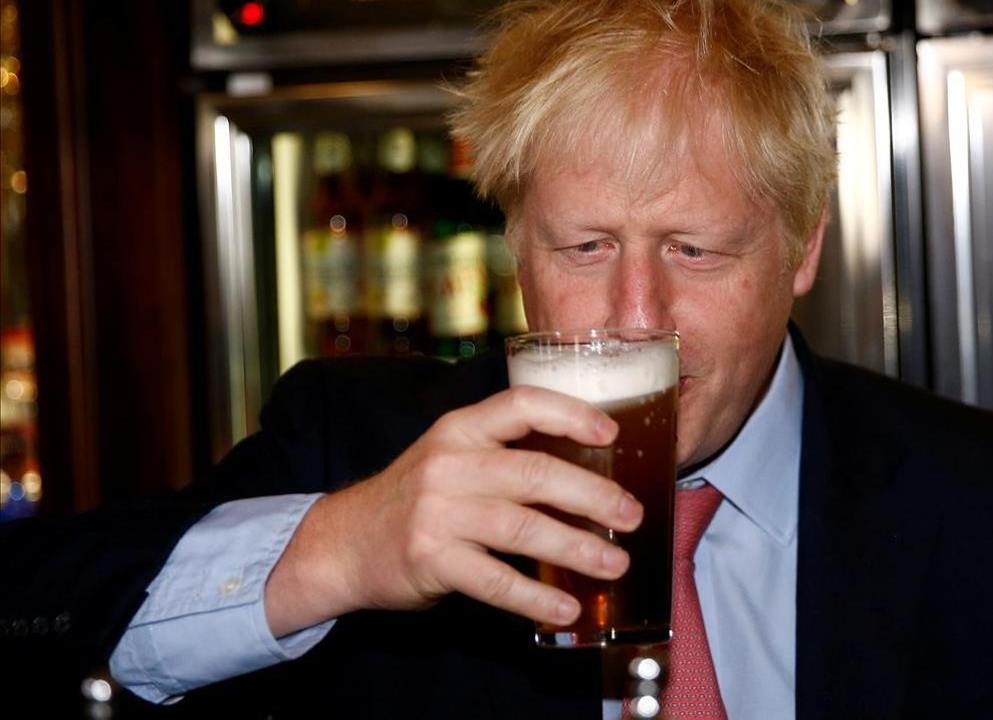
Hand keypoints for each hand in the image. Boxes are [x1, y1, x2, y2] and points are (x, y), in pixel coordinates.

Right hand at [264, 386, 643, 636]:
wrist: (343, 543)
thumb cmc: (415, 498)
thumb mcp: (451, 456)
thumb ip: (504, 455)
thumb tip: (588, 472)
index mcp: (461, 429)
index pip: (522, 405)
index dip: (571, 414)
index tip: (611, 435)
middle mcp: (450, 463)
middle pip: (536, 473)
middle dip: (594, 496)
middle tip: (631, 514)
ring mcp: (438, 513)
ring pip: (524, 529)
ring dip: (577, 548)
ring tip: (615, 563)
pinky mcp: (430, 559)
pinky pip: (496, 581)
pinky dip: (536, 597)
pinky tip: (566, 606)